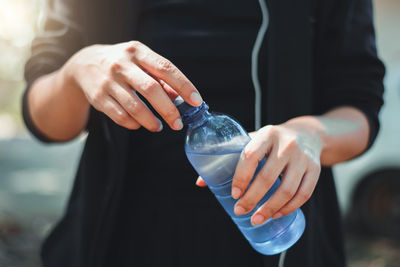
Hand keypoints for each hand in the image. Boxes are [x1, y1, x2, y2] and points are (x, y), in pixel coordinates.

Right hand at [62, 41, 201, 130]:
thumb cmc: (123, 64)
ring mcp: (108, 81)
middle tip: (178, 124)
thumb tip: (179, 97)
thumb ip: (160, 78)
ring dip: (151, 121)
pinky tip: (139, 124)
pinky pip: (120, 116)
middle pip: (151, 89)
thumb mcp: (141, 62)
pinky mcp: (98, 97)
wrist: (84, 64)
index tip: (196, 101)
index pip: (165, 68)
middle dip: (168, 110)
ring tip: (159, 127)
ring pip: (134, 107)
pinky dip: (133, 123)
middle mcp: (122, 65)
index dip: (183, 85)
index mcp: (137, 52)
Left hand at [196, 120, 321, 225]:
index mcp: (267, 134)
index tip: (233, 194)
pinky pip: (304, 194)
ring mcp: (303, 158)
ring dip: (270, 208)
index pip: (250, 155)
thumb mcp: (253, 140)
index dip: (241, 177)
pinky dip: (290, 207)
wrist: (307, 133)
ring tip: (256, 219)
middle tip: (240, 211)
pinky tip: (276, 214)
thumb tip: (201, 182)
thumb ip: (229, 156)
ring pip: (288, 189)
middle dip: (252, 199)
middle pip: (268, 177)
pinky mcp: (315, 169)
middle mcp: (287, 145)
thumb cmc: (272, 141)